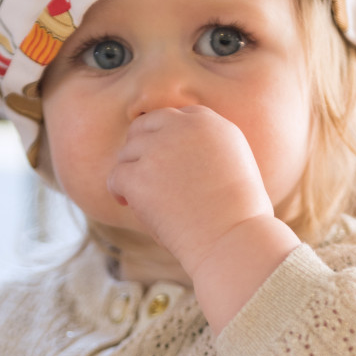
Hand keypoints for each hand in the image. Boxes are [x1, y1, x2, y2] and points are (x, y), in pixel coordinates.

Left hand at [107, 104, 273, 276]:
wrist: (234, 240)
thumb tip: (174, 147)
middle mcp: (182, 127)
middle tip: (142, 171)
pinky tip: (127, 202)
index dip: (164, 136)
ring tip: (142, 195)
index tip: (162, 157)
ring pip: (127, 151)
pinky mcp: (139, 175)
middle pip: (144, 125)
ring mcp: (158, 149)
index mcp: (209, 122)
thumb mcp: (235, 161)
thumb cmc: (239, 213)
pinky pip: (116, 175)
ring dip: (131, 171)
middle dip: (140, 146)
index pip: (174, 115)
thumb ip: (205, 144)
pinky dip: (118, 190)